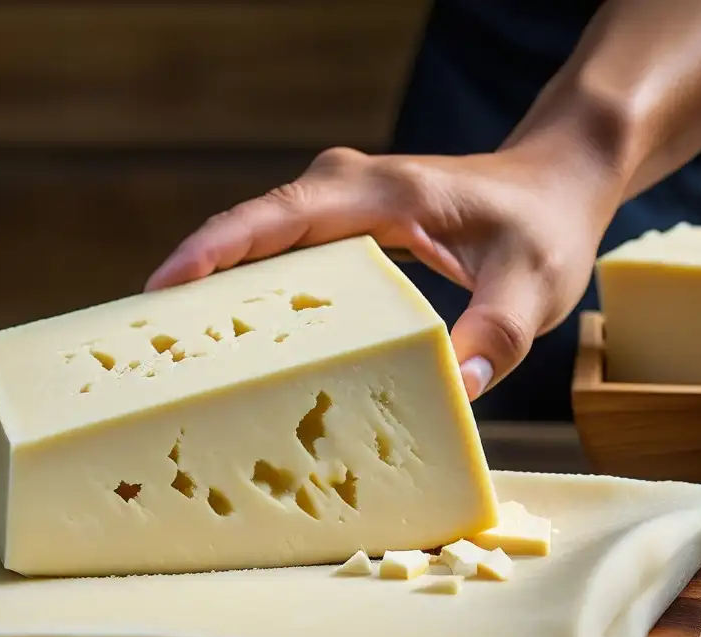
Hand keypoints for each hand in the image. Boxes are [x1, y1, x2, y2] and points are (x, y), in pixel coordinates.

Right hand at [145, 145, 622, 398]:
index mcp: (380, 192)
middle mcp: (346, 190)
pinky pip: (280, 259)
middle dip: (193, 282)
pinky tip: (236, 341)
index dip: (213, 250)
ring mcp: (339, 207)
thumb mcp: (533, 285)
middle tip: (145, 346)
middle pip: (247, 232)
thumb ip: (495, 336)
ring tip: (174, 353)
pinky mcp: (342, 230)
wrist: (554, 183)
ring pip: (256, 246)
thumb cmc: (542, 226)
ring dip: (215, 291)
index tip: (158, 287)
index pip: (277, 216)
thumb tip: (449, 390)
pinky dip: (251, 294)